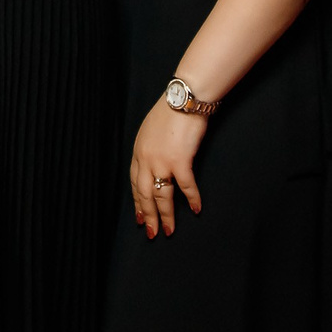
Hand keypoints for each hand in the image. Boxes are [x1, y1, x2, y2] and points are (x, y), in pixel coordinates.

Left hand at [130, 96, 206, 238]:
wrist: (183, 99)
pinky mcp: (180, 161)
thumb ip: (150, 148)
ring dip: (166, 215)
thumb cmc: (169, 111)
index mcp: (138, 152)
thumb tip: (155, 162)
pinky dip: (192, 199)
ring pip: (162, 196)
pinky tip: (196, 209)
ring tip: (169, 230)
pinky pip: (185, 186)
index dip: (137, 202)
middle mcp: (146, 159)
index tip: (140, 216)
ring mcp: (162, 161)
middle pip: (145, 194)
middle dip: (148, 216)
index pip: (135, 183)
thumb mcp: (150, 130)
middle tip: (151, 233)